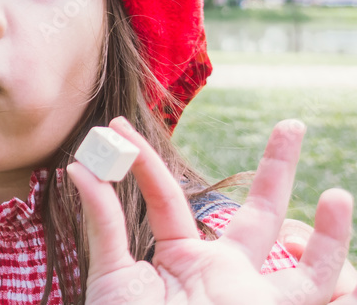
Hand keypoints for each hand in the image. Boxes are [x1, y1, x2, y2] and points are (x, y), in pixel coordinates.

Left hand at [68, 117, 355, 304]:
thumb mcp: (111, 274)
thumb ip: (104, 222)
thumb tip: (80, 166)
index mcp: (181, 259)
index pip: (168, 197)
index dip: (142, 161)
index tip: (119, 125)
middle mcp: (223, 275)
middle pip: (259, 215)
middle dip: (277, 170)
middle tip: (290, 124)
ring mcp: (251, 298)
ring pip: (305, 266)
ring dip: (331, 234)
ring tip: (339, 194)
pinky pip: (316, 300)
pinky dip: (340, 290)